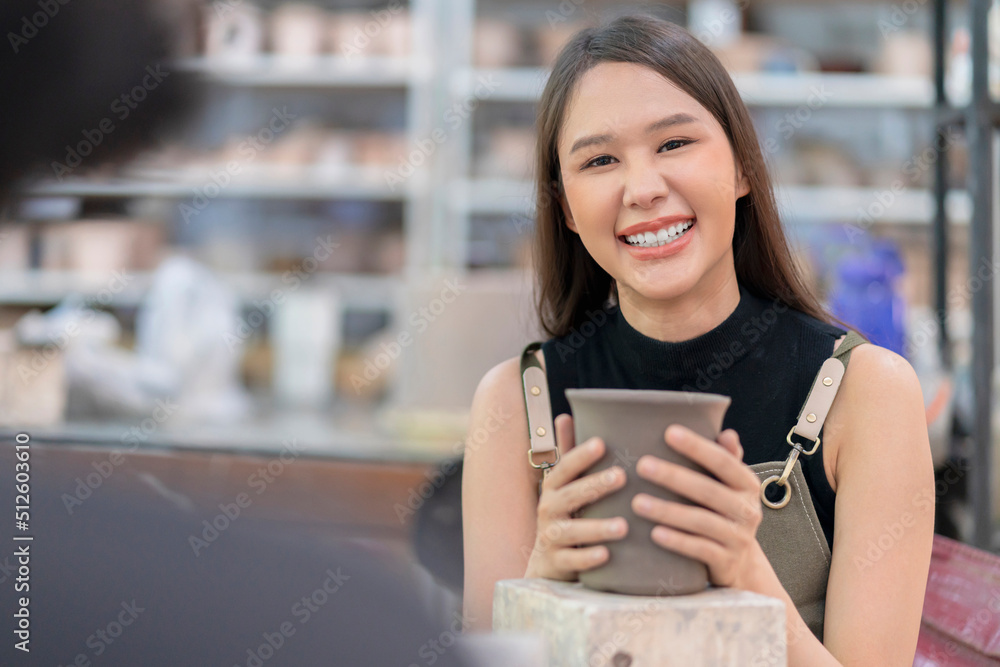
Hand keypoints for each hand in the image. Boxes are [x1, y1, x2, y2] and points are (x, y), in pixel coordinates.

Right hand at [524, 413, 628, 580]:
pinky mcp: (558, 563)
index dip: (580, 456)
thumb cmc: (565, 514)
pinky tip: (607, 555)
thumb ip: (567, 453)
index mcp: (552, 488)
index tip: (601, 444)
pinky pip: (572, 561)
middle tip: (622, 477)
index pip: (564, 468)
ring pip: (572, 532)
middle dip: (595, 486)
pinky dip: (588, 559)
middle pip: (570, 496)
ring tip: (623, 526)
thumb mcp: (563, 485)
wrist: (547, 563)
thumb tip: (565, 415)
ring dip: (596, 528)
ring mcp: (551, 538)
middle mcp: (548, 510)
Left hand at [631, 425, 767, 589]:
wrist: (740, 563)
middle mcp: (747, 509)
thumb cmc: (723, 512)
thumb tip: (728, 434)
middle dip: (673, 477)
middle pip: (708, 491)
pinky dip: (677, 541)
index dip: (697, 447)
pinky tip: (654, 533)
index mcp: (747, 484)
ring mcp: (738, 537)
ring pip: (701, 521)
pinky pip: (700, 550)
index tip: (669, 432)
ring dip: (668, 511)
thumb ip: (726, 459)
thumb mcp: (729, 486)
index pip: (723, 461)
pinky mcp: (726, 561)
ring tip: (637, 503)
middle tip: (642, 465)